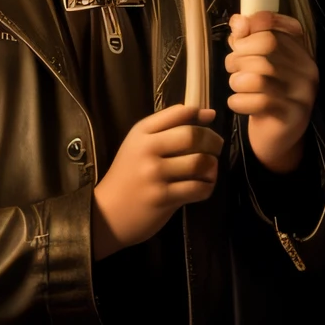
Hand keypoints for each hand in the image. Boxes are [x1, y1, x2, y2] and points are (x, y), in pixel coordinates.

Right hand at [91, 104, 222, 258]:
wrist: (108, 212)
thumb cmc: (128, 176)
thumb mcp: (139, 145)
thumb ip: (169, 128)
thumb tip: (209, 114)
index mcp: (141, 132)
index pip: (178, 112)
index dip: (199, 113)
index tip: (209, 118)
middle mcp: (147, 149)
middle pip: (193, 136)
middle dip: (213, 140)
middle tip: (216, 147)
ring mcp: (155, 175)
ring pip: (201, 162)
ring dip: (212, 166)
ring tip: (208, 169)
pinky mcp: (164, 198)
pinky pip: (199, 188)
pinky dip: (208, 186)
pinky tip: (202, 186)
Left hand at [226, 11, 318, 172]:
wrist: (277, 139)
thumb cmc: (264, 96)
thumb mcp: (256, 65)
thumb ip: (247, 41)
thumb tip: (238, 20)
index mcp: (302, 53)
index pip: (284, 25)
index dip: (256, 25)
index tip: (240, 38)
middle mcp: (307, 70)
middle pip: (266, 44)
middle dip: (239, 54)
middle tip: (233, 69)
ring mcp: (302, 94)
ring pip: (258, 74)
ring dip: (236, 80)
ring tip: (237, 87)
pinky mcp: (291, 116)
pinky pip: (257, 101)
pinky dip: (238, 101)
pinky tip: (239, 104)